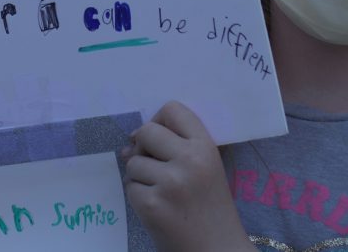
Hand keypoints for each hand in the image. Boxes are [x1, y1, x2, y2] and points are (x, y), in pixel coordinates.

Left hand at [123, 101, 253, 251]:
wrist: (217, 250)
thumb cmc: (210, 207)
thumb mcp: (205, 167)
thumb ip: (176, 147)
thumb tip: (130, 141)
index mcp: (206, 147)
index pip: (173, 109)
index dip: (159, 120)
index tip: (160, 138)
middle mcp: (189, 160)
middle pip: (146, 131)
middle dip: (143, 147)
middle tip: (155, 166)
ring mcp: (170, 183)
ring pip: (133, 162)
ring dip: (140, 176)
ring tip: (161, 192)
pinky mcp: (152, 204)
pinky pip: (129, 187)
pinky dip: (138, 196)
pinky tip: (157, 207)